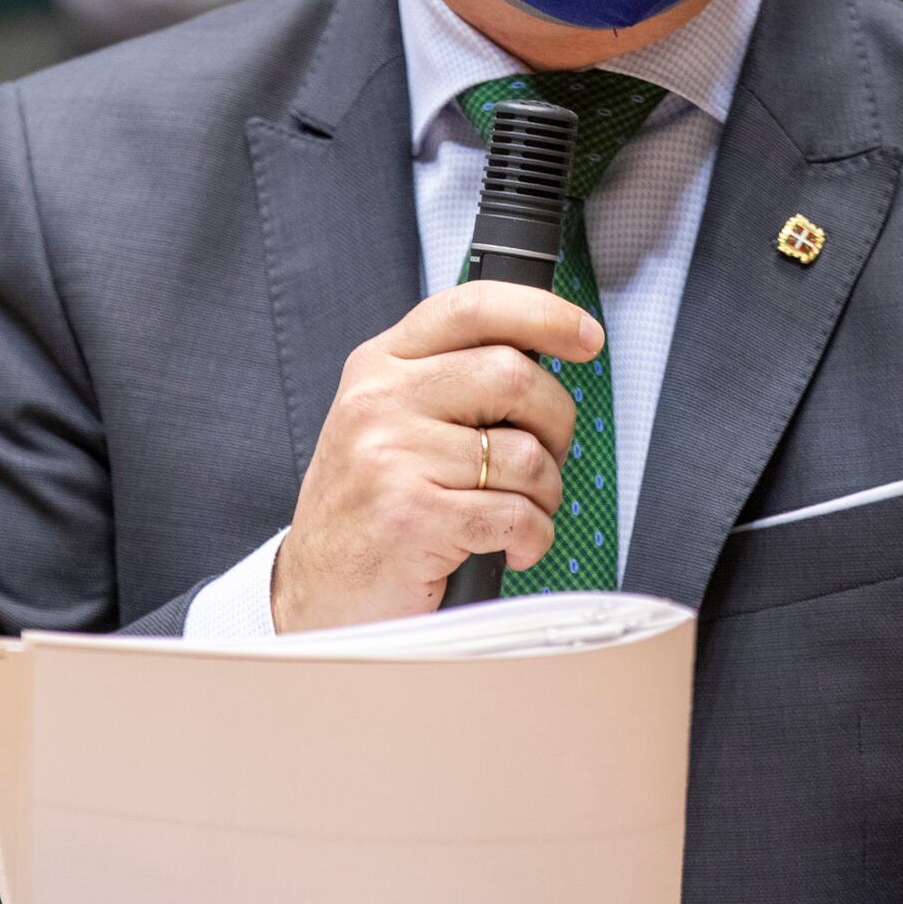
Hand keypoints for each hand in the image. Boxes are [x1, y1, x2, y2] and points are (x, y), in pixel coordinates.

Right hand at [271, 281, 599, 632]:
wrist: (316, 596)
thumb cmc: (372, 511)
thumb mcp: (391, 423)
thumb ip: (451, 381)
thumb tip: (546, 351)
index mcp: (379, 364)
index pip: (473, 307)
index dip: (544, 314)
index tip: (587, 337)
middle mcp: (379, 399)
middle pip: (515, 375)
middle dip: (555, 424)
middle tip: (545, 462)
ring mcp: (390, 456)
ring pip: (526, 454)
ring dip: (545, 495)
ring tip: (518, 517)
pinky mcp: (412, 516)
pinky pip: (517, 515)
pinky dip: (533, 538)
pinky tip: (510, 550)